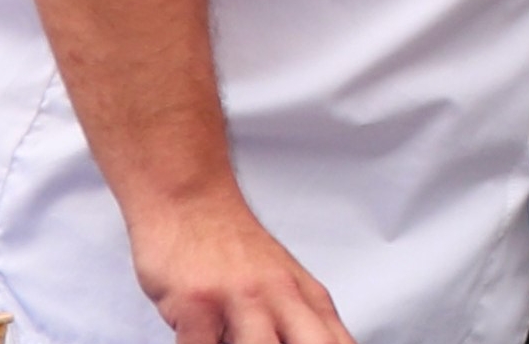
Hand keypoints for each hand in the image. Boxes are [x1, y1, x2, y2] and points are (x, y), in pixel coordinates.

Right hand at [128, 192, 354, 343]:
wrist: (190, 198)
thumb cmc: (230, 245)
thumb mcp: (281, 284)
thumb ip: (299, 325)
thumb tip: (308, 341)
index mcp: (308, 299)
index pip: (338, 343)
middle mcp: (281, 298)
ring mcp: (241, 299)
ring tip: (232, 341)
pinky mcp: (196, 303)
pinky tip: (201, 342)